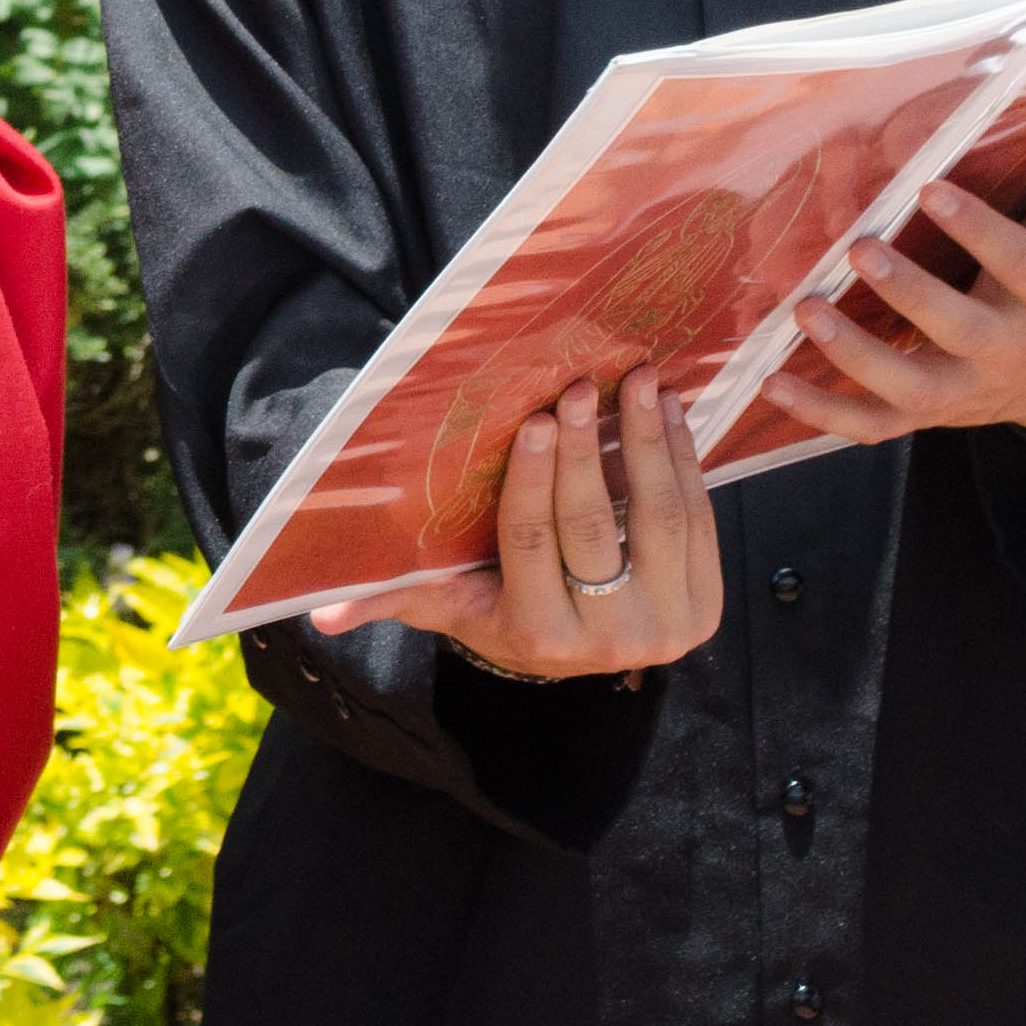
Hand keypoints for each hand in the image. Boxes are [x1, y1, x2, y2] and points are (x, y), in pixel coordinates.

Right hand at [322, 365, 723, 683]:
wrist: (588, 642)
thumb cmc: (505, 604)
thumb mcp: (452, 604)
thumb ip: (393, 598)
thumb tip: (318, 615)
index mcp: (538, 635)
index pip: (531, 545)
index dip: (532, 481)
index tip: (530, 419)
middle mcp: (609, 643)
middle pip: (594, 529)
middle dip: (585, 450)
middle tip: (580, 386)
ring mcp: (667, 626)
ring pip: (659, 520)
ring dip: (648, 442)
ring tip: (638, 382)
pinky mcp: (707, 605)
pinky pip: (700, 521)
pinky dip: (685, 460)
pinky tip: (670, 412)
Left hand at [771, 117, 1025, 444]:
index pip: (1017, 263)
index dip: (977, 229)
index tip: (929, 188)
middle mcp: (1006, 347)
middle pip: (960, 330)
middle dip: (909, 293)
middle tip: (860, 248)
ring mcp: (963, 388)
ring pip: (910, 386)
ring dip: (855, 355)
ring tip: (805, 309)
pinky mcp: (927, 414)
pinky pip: (873, 426)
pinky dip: (822, 413)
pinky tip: (773, 382)